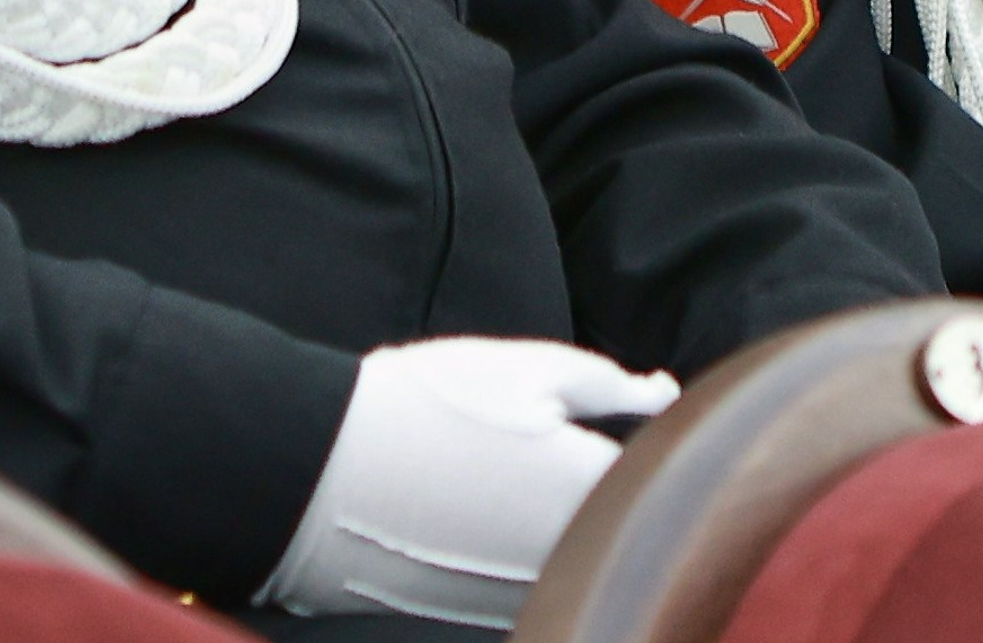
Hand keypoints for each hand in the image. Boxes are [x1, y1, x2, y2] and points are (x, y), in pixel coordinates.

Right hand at [257, 337, 677, 626]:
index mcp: (592, 491)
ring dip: (571, 520)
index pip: (666, 474)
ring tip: (512, 469)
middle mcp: (566, 558)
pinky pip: (533, 581)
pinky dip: (525, 548)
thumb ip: (615, 386)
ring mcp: (519, 595)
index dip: (660, 439)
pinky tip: (486, 507)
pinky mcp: (476, 613)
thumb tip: (665, 394)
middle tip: (562, 438)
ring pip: (580, 555)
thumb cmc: (430, 405)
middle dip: (615, 480)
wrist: (316, 473)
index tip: (637, 415)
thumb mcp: (534, 368)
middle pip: (625, 521)